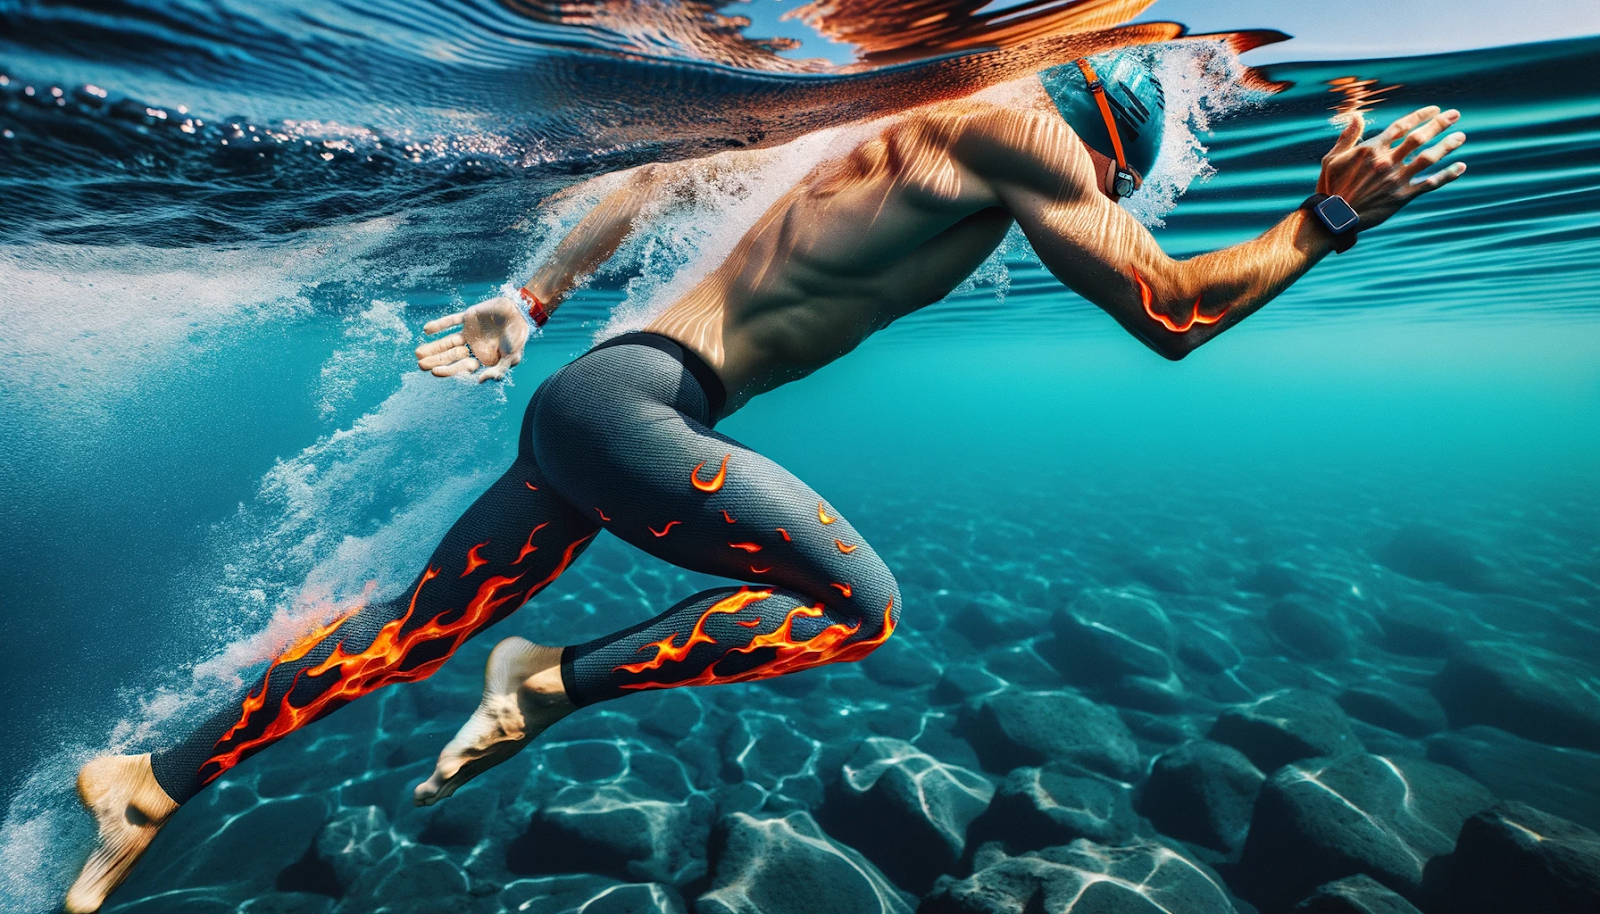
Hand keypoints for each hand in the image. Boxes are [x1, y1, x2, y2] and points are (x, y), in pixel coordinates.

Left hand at [415, 296, 530, 382]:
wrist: (521, 312)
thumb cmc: (518, 338)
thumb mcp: (511, 357)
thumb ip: (497, 370)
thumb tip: (480, 381)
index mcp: (482, 358)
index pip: (461, 367)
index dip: (448, 370)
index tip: (434, 372)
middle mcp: (473, 346)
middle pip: (450, 356)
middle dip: (436, 360)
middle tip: (419, 365)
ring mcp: (470, 332)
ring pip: (448, 341)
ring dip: (433, 347)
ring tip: (417, 353)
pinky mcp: (468, 317)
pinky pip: (451, 321)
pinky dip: (439, 325)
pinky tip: (426, 330)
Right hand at [1317, 105, 1467, 231]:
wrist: (1334, 217)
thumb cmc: (1330, 188)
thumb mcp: (1332, 159)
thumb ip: (1347, 137)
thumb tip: (1357, 116)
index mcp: (1371, 149)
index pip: (1401, 126)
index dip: (1420, 115)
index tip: (1435, 109)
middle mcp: (1387, 161)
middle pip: (1419, 137)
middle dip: (1439, 124)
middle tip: (1456, 115)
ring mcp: (1396, 179)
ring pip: (1428, 158)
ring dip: (1447, 146)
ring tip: (1461, 137)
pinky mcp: (1402, 196)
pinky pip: (1430, 183)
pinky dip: (1447, 175)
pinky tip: (1461, 166)